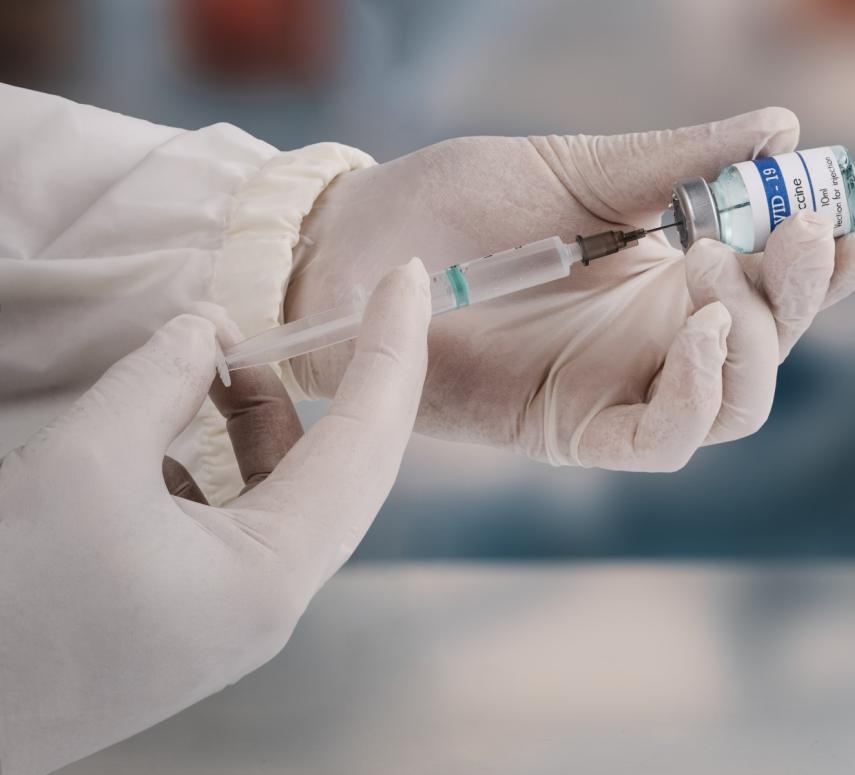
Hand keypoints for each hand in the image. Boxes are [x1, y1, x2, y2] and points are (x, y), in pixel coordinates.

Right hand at [0, 262, 429, 774]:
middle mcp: (270, 604)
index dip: (391, 351)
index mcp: (272, 578)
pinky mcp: (190, 618)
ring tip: (219, 362)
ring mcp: (231, 618)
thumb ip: (163, 379)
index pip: (365, 444)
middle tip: (370, 300)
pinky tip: (168, 431)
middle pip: (343, 470)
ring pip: (282, 495)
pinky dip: (215, 463)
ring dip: (262, 421)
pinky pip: (232, 523)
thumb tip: (209, 326)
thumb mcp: (86, 461)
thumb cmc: (7, 599)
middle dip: (353, 381)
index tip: (410, 279)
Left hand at [286, 109, 854, 470]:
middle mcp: (656, 338)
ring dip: (755, 343)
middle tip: (791, 232)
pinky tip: (699, 331)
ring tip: (720, 274)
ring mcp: (621, 387)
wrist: (353, 252)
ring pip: (737, 402)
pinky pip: (663, 438)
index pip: (772, 283)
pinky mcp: (577, 431)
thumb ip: (675, 161)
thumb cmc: (453, 204)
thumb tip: (782, 125)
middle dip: (802, 297)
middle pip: (771, 347)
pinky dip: (697, 395)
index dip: (829, 268)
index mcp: (666, 274)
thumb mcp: (574, 171)